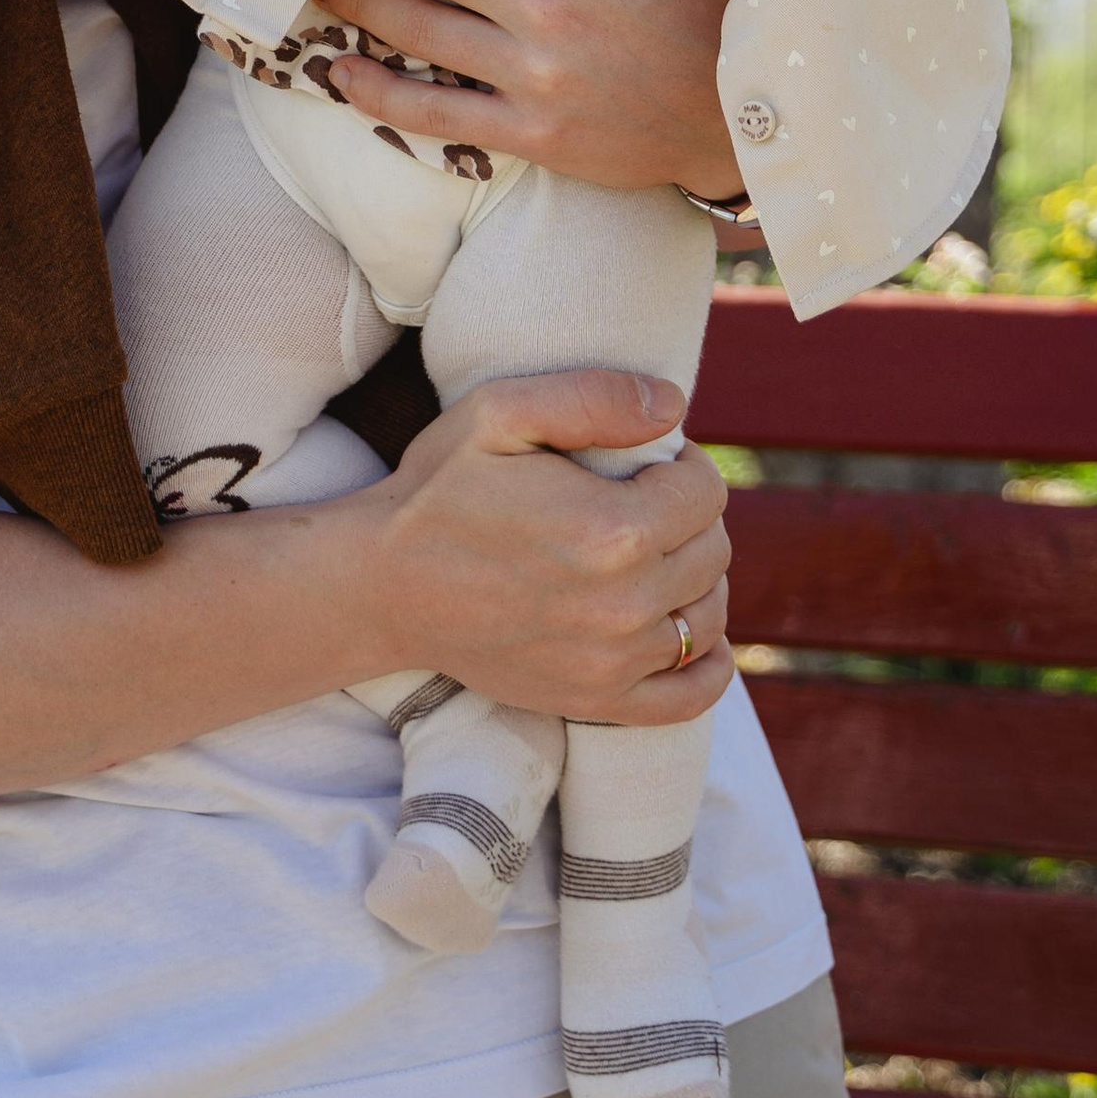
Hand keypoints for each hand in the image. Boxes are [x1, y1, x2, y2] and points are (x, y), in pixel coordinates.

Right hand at [356, 369, 734, 726]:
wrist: (384, 588)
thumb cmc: (439, 491)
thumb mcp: (498, 413)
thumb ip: (591, 396)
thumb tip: (674, 405)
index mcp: (611, 529)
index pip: (706, 494)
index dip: (687, 466)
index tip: (653, 461)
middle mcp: (624, 604)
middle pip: (712, 553)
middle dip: (693, 517)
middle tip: (648, 501)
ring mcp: (613, 662)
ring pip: (707, 616)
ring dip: (698, 578)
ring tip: (659, 553)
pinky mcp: (597, 701)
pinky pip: (691, 695)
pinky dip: (707, 665)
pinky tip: (688, 629)